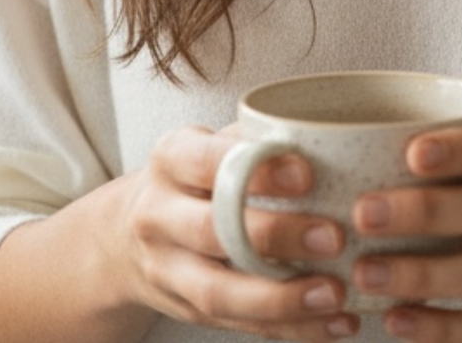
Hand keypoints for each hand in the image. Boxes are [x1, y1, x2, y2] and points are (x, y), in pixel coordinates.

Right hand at [116, 124, 360, 339]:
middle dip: (275, 237)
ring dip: (282, 300)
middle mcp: (159, 215)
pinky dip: (290, 328)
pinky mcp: (186, 310)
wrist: (127, 232)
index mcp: (171, 160)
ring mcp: (167, 270)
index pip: (209, 162)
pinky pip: (238, 325)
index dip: (257, 171)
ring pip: (219, 293)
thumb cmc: (195, 176)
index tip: (308, 175)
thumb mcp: (211, 142)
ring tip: (335, 293)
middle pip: (213, 231)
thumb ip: (257, 137)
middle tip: (333, 237)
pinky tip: (334, 321)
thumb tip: (332, 137)